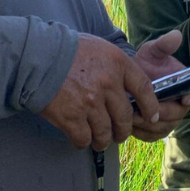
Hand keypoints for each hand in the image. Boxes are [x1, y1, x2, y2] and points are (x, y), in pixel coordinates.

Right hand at [39, 34, 159, 150]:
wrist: (37, 56)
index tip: (152, 117)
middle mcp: (108, 85)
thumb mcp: (100, 48)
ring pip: (105, 133)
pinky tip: (80, 139)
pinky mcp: (72, 118)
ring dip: (104, 140)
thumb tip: (127, 86)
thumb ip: (116, 66)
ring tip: (100, 140)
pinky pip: (84, 139)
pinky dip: (83, 142)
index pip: (144, 89)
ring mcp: (90, 103)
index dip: (151, 107)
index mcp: (118, 64)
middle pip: (125, 118)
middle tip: (119, 134)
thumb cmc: (67, 49)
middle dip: (123, 130)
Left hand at [130, 30, 189, 141]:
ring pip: (162, 127)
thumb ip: (163, 45)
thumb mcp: (153, 51)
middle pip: (177, 114)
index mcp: (187, 86)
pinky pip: (150, 136)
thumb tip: (176, 35)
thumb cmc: (146, 64)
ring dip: (146, 122)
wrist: (129, 79)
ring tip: (130, 113)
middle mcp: (181, 105)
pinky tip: (127, 122)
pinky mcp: (155, 131)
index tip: (186, 97)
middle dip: (160, 111)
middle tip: (143, 106)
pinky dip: (139, 131)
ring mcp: (169, 120)